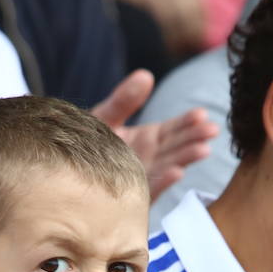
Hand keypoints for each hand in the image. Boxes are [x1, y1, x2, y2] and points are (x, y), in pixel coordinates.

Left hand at [89, 70, 216, 200]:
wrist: (59, 173)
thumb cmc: (83, 144)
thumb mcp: (105, 117)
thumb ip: (124, 100)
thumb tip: (146, 74)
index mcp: (147, 140)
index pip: (173, 130)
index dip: (187, 122)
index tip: (202, 114)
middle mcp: (149, 160)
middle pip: (176, 147)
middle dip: (194, 139)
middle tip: (212, 130)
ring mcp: (142, 178)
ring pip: (168, 167)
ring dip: (186, 159)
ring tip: (203, 150)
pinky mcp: (131, 197)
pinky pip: (149, 189)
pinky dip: (163, 181)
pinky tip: (176, 172)